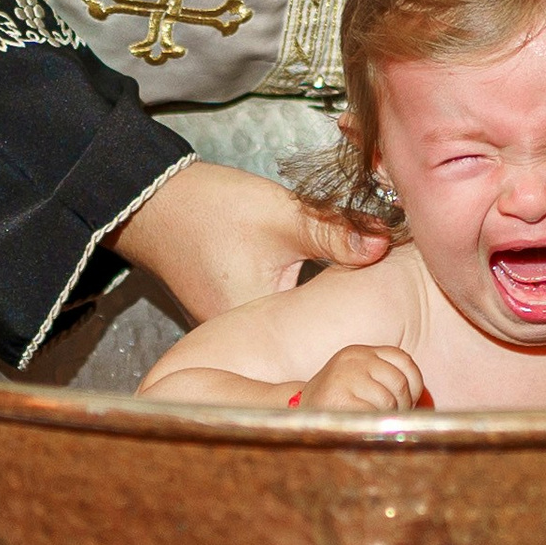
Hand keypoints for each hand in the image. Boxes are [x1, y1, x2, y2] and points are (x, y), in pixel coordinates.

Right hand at [112, 159, 387, 327]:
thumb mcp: (280, 216)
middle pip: (313, 337)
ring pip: (297, 327)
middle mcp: (243, 344)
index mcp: (256, 331)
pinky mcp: (236, 314)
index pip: (324, 338)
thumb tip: (386, 243)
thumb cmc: (208, 210)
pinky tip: (321, 285)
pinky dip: (301, 302)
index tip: (392, 318)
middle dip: (345, 320)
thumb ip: (334, 231)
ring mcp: (237, 332)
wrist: (153, 200)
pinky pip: (279, 317)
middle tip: (385, 310)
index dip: (360, 324)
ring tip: (361, 297)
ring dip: (323, 311)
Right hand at [299, 344, 427, 413]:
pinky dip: (374, 424)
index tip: (411, 400)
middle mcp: (353, 359)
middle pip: (400, 382)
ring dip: (389, 417)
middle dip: (404, 405)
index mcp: (360, 352)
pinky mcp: (339, 398)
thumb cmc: (338, 399)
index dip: (415, 383)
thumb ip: (386, 379)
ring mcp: (345, 377)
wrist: (298, 411)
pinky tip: (363, 425)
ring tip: (377, 421)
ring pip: (389, 401)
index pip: (404, 360)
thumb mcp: (360, 378)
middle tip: (396, 417)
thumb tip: (425, 400)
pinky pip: (373, 414)